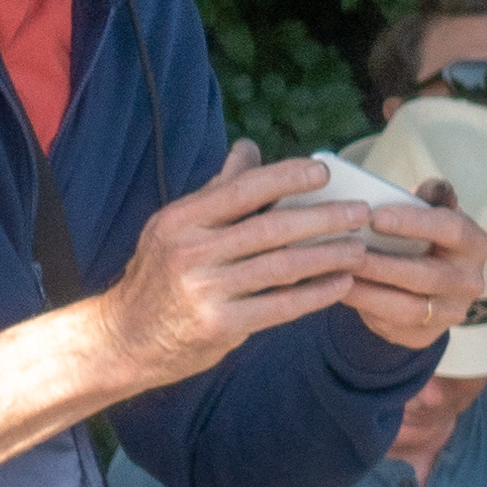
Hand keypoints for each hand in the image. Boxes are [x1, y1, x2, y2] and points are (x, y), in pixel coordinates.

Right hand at [98, 144, 423, 388]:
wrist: (125, 339)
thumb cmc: (159, 275)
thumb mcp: (175, 228)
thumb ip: (216, 191)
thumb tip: (248, 147)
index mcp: (180, 220)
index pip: (241, 189)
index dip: (285, 177)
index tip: (323, 171)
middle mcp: (190, 252)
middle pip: (270, 228)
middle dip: (322, 218)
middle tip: (360, 212)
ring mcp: (204, 291)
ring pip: (281, 267)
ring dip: (327, 256)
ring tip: (359, 248)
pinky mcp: (219, 326)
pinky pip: (280, 307)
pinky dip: (315, 294)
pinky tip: (341, 284)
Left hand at [326, 177, 486, 356]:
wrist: (426, 284)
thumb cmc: (424, 236)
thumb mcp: (429, 212)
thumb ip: (430, 197)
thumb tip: (434, 186)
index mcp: (475, 243)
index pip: (450, 230)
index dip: (413, 223)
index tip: (374, 217)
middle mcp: (470, 281)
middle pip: (427, 275)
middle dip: (383, 264)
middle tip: (346, 252)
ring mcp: (450, 312)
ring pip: (409, 308)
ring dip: (369, 293)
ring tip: (337, 276)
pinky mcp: (426, 336)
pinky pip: (395, 328)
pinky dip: (365, 311)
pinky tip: (340, 294)